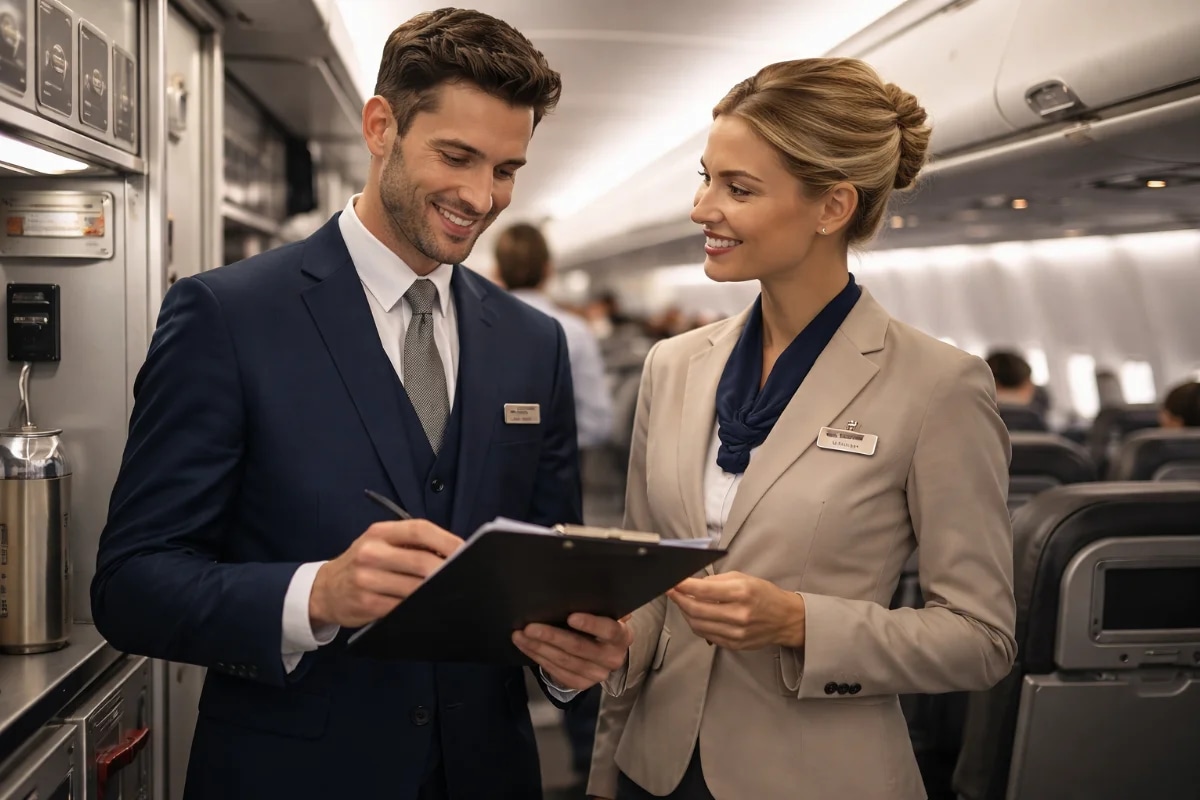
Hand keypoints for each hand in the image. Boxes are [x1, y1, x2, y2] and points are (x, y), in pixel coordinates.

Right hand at [309, 520, 462, 627]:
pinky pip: (402, 607)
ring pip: (414, 587)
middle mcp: (371, 552)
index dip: (447, 540)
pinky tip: (427, 606)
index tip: (465, 550)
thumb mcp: (379, 543)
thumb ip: (410, 544)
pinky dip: (419, 607)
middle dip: (446, 570)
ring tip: (449, 592)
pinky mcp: (366, 603)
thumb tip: (453, 552)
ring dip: (436, 591)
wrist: (324, 590)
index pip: (419, 529)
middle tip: (463, 577)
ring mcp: (366, 579)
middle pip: (421, 561)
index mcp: (380, 532)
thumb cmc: (362, 563)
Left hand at [512, 613, 632, 690]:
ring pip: (564, 661)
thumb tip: (587, 587)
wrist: (605, 652)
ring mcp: (597, 674)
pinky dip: (538, 658)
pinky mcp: (581, 684)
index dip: (590, 624)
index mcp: (622, 637)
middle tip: (530, 627)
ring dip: (538, 648)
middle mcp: (612, 658)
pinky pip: (556, 671)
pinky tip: (526, 646)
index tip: (570, 616)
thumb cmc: (601, 625)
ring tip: (520, 635)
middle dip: (552, 636)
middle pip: (579, 647)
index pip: (609, 630)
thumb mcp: (606, 613)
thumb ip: (601, 604)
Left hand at [668, 572, 805, 649]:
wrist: (785, 619)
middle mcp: (739, 614)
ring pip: (698, 625)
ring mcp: (736, 632)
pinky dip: (697, 624)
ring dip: (685, 613)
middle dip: (679, 600)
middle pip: (696, 610)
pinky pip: (707, 635)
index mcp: (741, 593)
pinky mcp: (734, 644)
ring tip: (683, 603)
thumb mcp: (742, 578)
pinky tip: (695, 615)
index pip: (704, 590)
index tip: (672, 583)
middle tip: (672, 592)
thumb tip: (691, 583)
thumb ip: (716, 581)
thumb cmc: (763, 594)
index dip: (683, 586)